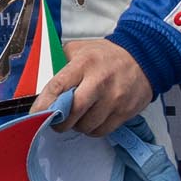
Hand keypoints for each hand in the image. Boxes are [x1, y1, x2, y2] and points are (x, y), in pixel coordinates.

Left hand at [34, 39, 151, 134]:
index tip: (37, 114)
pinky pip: (102, 131)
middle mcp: (99, 81)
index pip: (58, 87)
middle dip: (60, 122)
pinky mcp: (125, 111)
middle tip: (57, 121)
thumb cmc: (106, 55)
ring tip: (78, 117)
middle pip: (73, 112)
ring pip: (86, 125)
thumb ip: (61, 64)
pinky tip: (92, 120)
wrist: (143, 57)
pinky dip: (93, 130)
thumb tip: (43, 87)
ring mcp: (114, 98)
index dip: (44, 104)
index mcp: (84, 63)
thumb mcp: (80, 49)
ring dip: (77, 126)